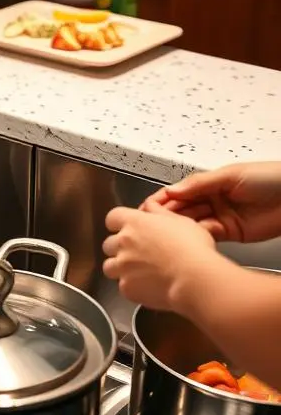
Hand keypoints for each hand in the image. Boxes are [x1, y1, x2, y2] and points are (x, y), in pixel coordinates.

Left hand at [104, 201, 218, 310]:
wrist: (195, 278)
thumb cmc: (193, 247)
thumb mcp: (182, 221)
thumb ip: (160, 212)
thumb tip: (149, 205)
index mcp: (134, 222)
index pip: (112, 218)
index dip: (119, 224)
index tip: (129, 229)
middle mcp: (123, 243)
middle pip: (109, 244)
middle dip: (120, 248)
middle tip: (139, 254)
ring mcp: (122, 266)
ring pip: (109, 266)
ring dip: (121, 268)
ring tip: (140, 273)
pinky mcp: (126, 287)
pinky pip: (123, 286)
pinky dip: (132, 287)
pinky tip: (148, 287)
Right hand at [142, 162, 280, 243]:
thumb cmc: (271, 178)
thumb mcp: (231, 174)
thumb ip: (200, 183)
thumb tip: (173, 190)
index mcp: (210, 183)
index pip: (179, 192)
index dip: (163, 199)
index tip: (147, 207)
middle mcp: (213, 200)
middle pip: (182, 209)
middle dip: (165, 215)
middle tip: (150, 223)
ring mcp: (221, 217)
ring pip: (191, 224)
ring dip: (178, 228)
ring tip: (163, 233)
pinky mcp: (231, 233)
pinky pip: (207, 235)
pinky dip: (195, 237)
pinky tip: (185, 239)